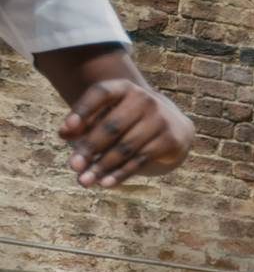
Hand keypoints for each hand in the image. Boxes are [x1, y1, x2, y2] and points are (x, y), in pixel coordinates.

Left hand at [61, 78, 194, 187]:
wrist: (173, 126)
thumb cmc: (130, 120)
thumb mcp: (108, 115)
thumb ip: (85, 123)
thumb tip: (63, 134)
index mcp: (125, 88)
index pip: (100, 93)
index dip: (83, 110)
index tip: (66, 129)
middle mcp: (145, 100)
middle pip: (111, 126)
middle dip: (90, 148)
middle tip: (73, 166)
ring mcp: (160, 120)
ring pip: (125, 147)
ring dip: (103, 166)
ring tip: (85, 181)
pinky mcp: (170, 141)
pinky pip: (140, 160)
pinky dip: (121, 173)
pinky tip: (105, 183)